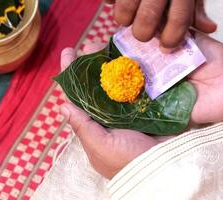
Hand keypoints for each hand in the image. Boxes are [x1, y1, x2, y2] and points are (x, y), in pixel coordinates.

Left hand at [60, 44, 172, 178]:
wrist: (160, 168)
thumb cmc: (126, 161)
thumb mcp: (100, 147)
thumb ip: (83, 127)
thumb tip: (63, 106)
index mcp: (94, 124)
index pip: (77, 96)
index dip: (71, 74)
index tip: (69, 53)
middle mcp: (109, 114)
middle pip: (96, 84)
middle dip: (92, 64)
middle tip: (92, 45)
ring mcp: (128, 110)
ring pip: (116, 82)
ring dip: (112, 64)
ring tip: (109, 45)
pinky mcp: (146, 107)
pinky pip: (137, 86)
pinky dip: (134, 73)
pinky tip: (133, 58)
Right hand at [106, 0, 216, 48]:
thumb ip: (197, 8)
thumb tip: (209, 29)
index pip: (180, 19)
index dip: (173, 38)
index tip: (166, 46)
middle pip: (148, 17)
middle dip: (143, 33)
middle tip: (142, 35)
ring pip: (125, 9)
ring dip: (124, 20)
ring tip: (127, 19)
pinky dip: (110, 1)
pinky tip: (116, 0)